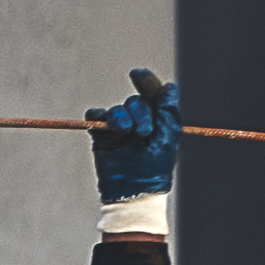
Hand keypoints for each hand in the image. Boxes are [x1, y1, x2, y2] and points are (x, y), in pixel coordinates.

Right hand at [85, 68, 181, 203]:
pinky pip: (95, 117)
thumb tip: (169, 86)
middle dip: (140, 112)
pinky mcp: (101, 135)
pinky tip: (108, 127)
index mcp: (157, 118)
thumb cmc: (156, 165)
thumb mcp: (168, 134)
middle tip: (144, 131)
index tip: (136, 75)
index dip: (146, 82)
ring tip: (126, 132)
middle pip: (135, 101)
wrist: (134, 189)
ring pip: (116, 109)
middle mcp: (138, 120)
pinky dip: (99, 117)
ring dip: (122, 117)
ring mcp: (118, 127)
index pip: (151, 92)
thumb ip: (168, 108)